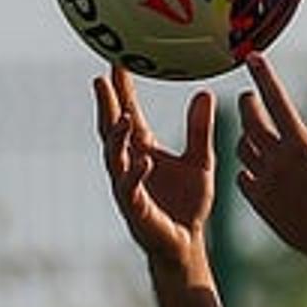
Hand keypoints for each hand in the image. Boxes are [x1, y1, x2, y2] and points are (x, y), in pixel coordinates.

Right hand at [94, 65, 215, 271]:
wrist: (186, 243)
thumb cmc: (189, 203)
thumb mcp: (201, 160)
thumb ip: (199, 129)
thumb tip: (205, 93)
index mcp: (142, 150)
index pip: (127, 114)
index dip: (121, 90)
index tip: (116, 62)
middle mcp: (129, 165)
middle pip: (111, 130)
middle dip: (106, 106)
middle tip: (101, 80)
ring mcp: (128, 187)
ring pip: (115, 158)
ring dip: (117, 137)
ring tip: (124, 116)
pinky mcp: (136, 210)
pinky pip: (131, 189)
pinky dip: (136, 174)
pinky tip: (143, 160)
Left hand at [234, 54, 306, 265]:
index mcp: (302, 145)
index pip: (276, 101)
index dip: (264, 76)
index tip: (252, 57)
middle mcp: (279, 161)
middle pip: (250, 121)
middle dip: (247, 104)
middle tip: (249, 98)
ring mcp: (265, 182)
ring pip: (242, 147)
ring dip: (246, 135)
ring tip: (255, 132)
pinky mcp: (258, 201)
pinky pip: (242, 175)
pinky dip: (247, 166)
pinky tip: (257, 166)